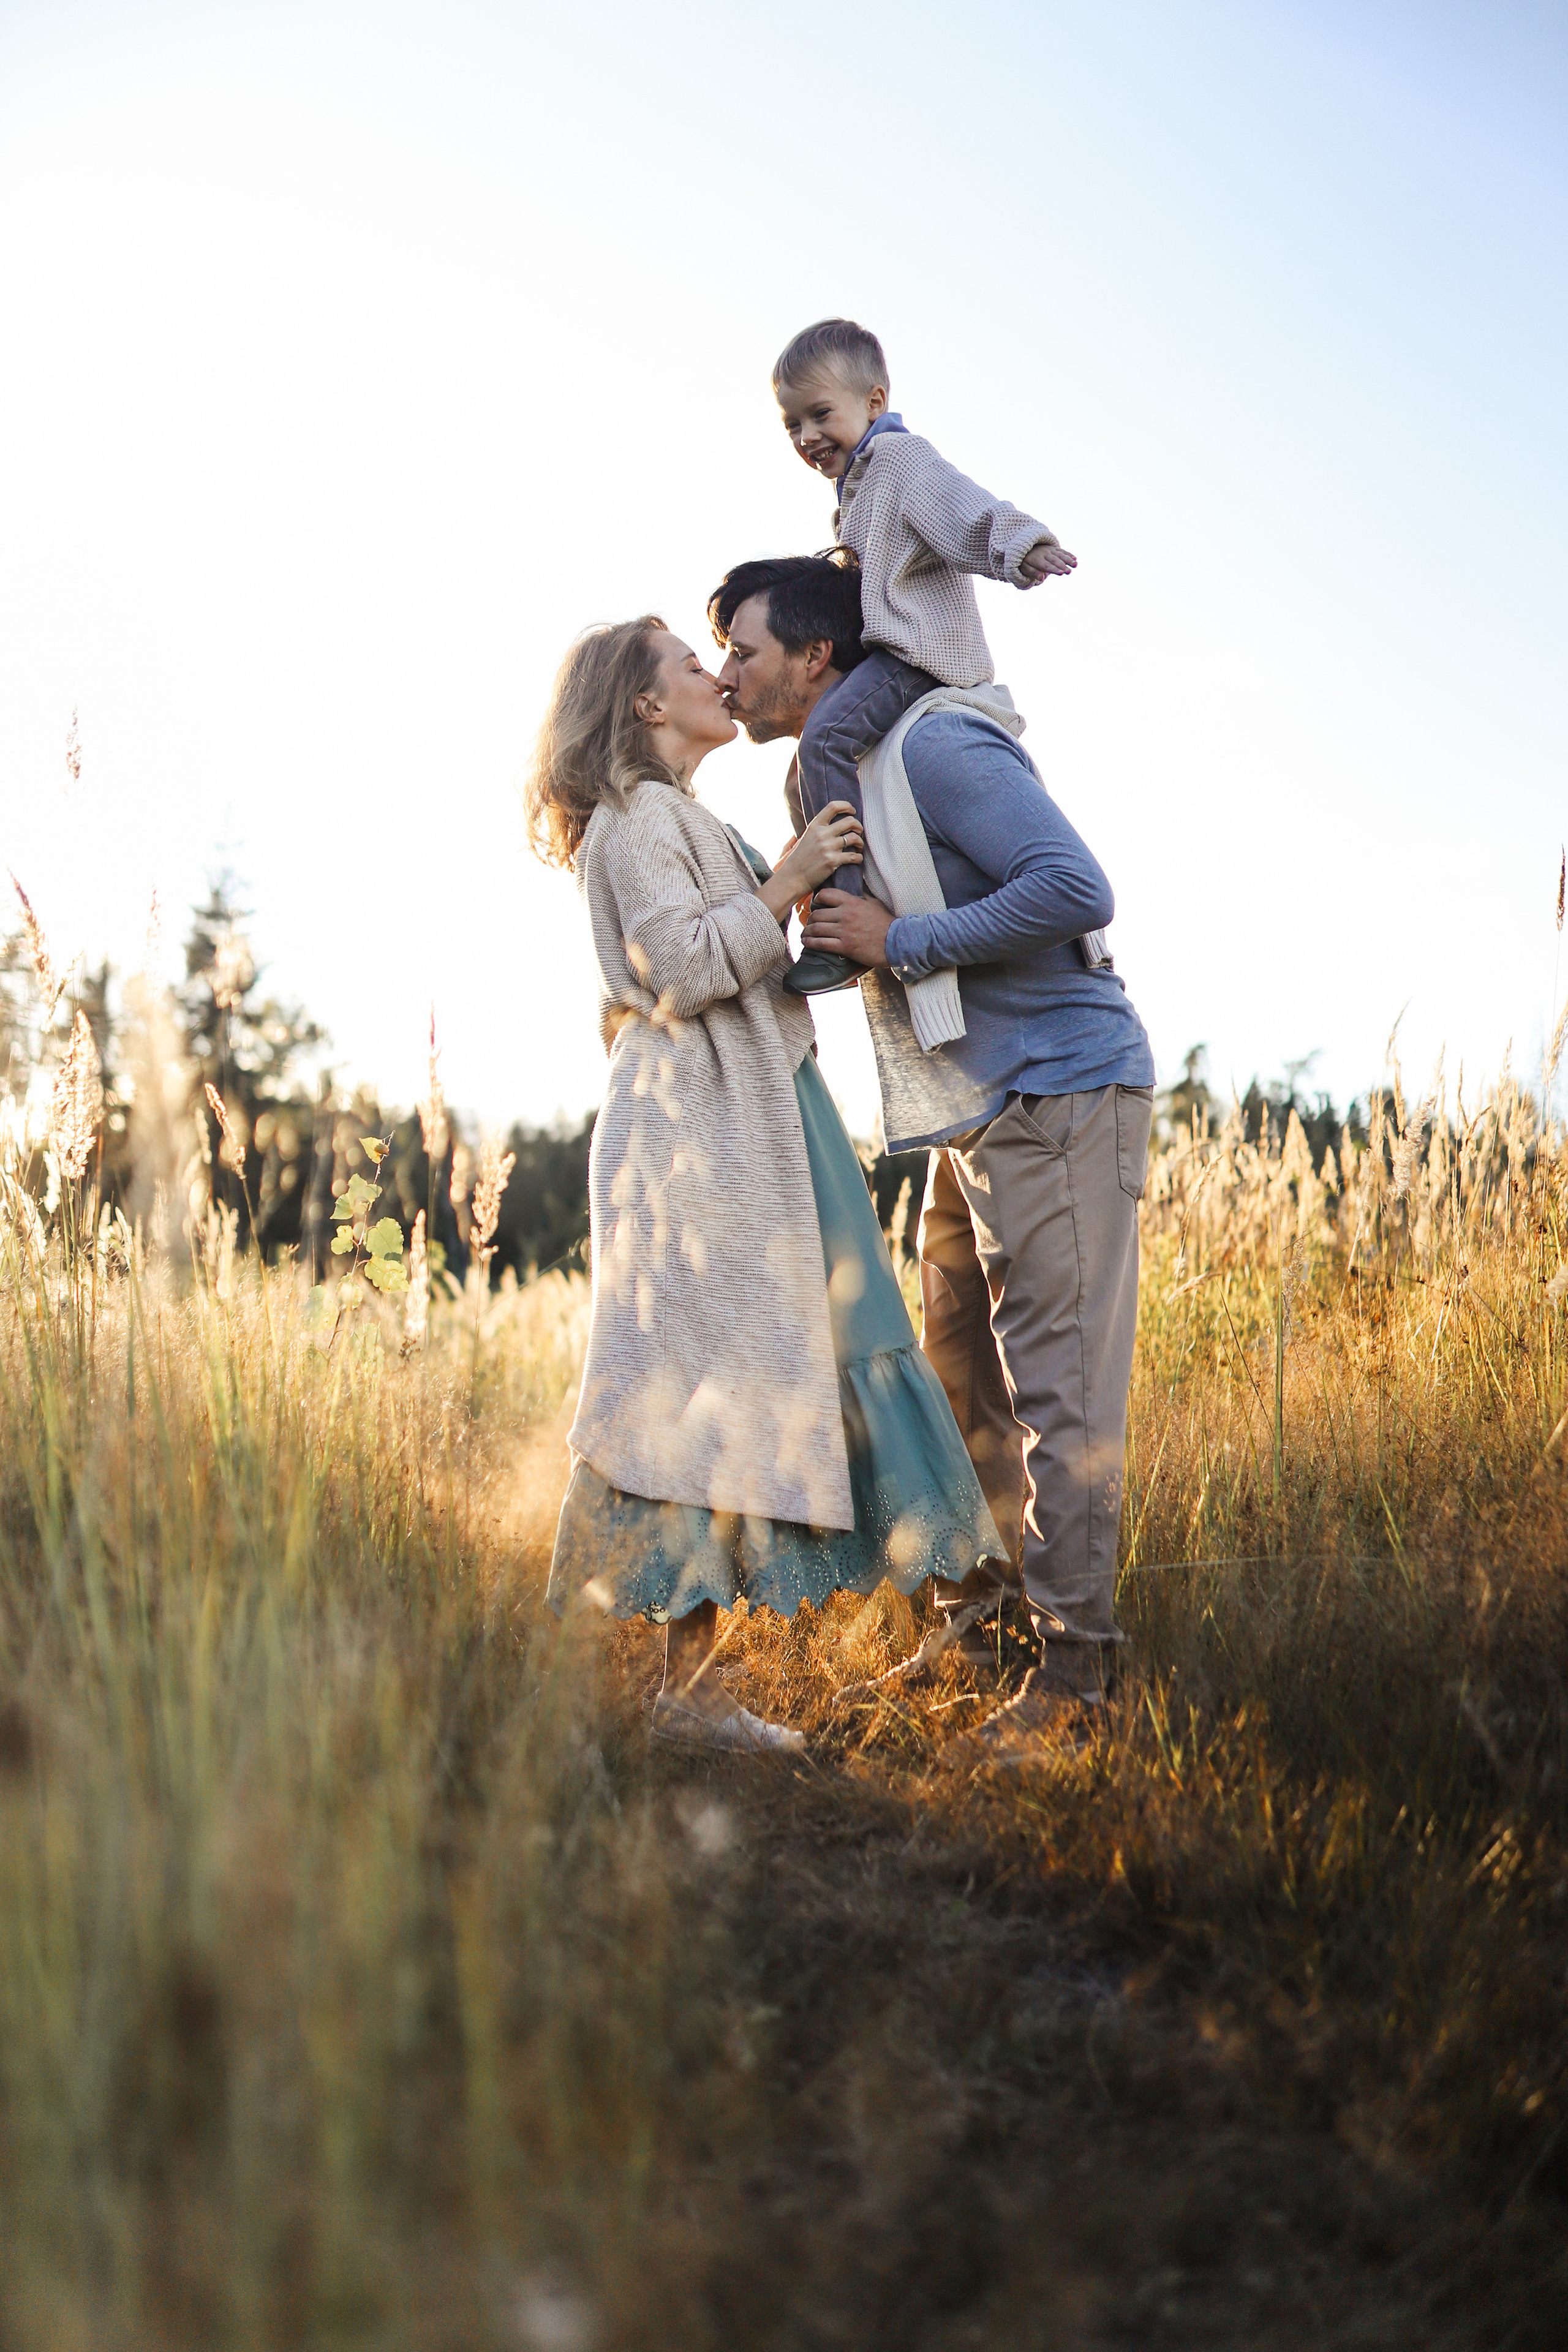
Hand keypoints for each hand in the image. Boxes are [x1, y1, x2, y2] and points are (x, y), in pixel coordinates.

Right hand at [757, 801, 863, 922]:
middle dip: (858, 826)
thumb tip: (831, 822)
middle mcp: (822, 834)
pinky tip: (857, 859)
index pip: (833, 807)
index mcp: (814, 826)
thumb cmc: (799, 859)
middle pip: (849, 821)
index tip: (852, 811)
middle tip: (859, 831)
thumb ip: (817, 829)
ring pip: (854, 838)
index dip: (847, 806)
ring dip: (860, 842)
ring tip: (859, 846)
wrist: (793, 877)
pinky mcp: (833, 861)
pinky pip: (854, 856)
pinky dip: (859, 858)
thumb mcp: (805, 838)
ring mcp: (828, 847)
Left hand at [801, 886, 894, 969]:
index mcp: (852, 902)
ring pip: (816, 929)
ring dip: (807, 932)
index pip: (826, 895)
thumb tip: (855, 887)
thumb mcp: (874, 903)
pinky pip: (821, 944)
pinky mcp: (845, 947)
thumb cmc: (887, 923)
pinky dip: (811, 943)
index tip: (816, 904)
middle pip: (817, 914)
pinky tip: (807, 943)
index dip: (817, 899)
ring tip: (805, 934)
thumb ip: (861, 896)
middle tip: (809, 923)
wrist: (897, 942)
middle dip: (809, 919)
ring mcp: (844, 931)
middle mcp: (845, 915)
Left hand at [1020, 538, 1076, 583]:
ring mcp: (1050, 550)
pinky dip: (1068, 554)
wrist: (1025, 547)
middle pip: (1055, 560)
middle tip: (1069, 572)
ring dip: (1068, 559)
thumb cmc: (1025, 561)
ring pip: (1060, 554)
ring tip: (1075, 565)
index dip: (1054, 569)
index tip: (1061, 573)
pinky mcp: (1053, 548)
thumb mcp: (1024, 568)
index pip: (1047, 565)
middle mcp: (1045, 553)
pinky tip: (1075, 559)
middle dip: (1062, 566)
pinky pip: (1062, 551)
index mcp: (1037, 559)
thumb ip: (1033, 573)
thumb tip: (1041, 579)